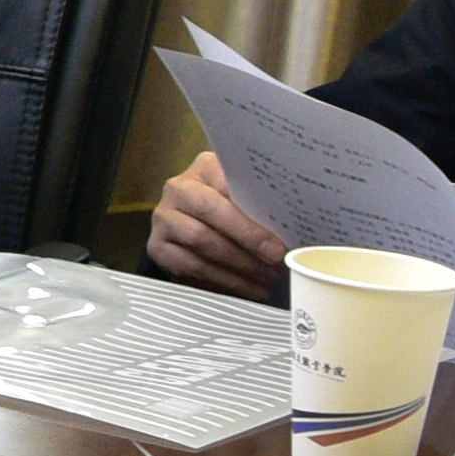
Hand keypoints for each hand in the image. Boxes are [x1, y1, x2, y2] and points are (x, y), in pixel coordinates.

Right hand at [144, 149, 283, 293]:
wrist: (193, 226)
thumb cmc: (232, 211)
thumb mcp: (246, 199)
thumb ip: (262, 205)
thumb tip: (297, 230)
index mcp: (204, 168)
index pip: (229, 184)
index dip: (255, 212)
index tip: (281, 238)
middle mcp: (178, 188)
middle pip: (211, 211)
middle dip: (248, 238)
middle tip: (276, 259)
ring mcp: (164, 218)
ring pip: (202, 241)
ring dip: (239, 264)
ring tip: (266, 278)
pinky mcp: (157, 247)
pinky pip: (190, 266)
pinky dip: (223, 280)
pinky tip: (248, 287)